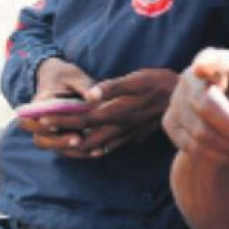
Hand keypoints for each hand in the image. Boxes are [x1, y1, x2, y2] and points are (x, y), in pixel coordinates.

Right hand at [18, 58, 97, 155]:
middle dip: (57, 142)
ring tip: (89, 146)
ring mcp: (51, 132)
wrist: (62, 81)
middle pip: (40, 139)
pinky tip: (99, 150)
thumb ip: (84, 86)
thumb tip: (94, 97)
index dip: (39, 126)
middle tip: (78, 139)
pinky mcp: (62, 138)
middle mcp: (40, 122)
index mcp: (38, 105)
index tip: (56, 126)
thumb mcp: (75, 76)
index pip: (28, 120)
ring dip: (70, 149)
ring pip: (54, 148)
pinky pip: (67, 150)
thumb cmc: (66, 77)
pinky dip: (81, 152)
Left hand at [21, 68, 177, 158]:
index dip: (62, 119)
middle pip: (85, 138)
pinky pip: (111, 147)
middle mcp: (120, 127)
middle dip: (63, 137)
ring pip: (97, 147)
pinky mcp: (135, 136)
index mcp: (117, 112)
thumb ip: (112, 87)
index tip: (42, 119)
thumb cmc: (160, 83)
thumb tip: (89, 95)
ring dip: (77, 146)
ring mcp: (128, 134)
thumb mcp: (137, 79)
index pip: (82, 119)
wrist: (186, 99)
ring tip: (59, 143)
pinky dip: (96, 149)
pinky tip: (90, 149)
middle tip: (43, 136)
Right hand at [163, 48, 228, 167]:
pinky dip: (219, 156)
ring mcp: (176, 100)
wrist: (224, 110)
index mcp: (215, 60)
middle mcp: (190, 78)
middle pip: (207, 106)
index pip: (208, 61)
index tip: (201, 69)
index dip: (205, 65)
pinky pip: (193, 147)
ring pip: (201, 133)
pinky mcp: (170, 122)